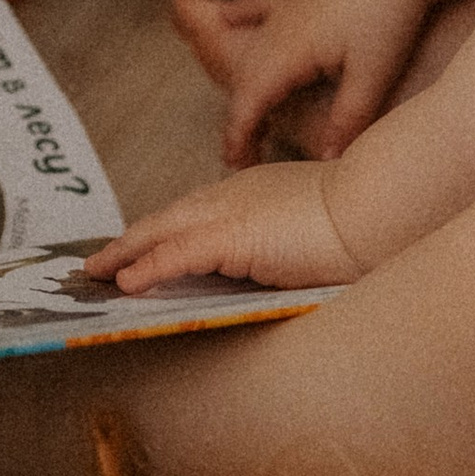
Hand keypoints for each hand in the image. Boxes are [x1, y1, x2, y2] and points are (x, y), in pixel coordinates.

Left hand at [87, 161, 362, 294]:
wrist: (380, 206)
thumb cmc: (363, 222)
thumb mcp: (314, 233)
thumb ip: (286, 247)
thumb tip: (281, 269)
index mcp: (253, 192)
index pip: (194, 214)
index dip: (161, 232)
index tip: (136, 247)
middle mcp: (235, 195)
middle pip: (167, 219)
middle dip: (129, 242)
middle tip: (96, 262)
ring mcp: (233, 213)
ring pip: (162, 233)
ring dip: (125, 255)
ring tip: (94, 275)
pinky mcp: (235, 236)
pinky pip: (179, 255)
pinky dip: (149, 268)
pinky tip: (125, 283)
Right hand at [171, 0, 437, 165]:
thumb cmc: (390, 17)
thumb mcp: (372, 77)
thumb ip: (347, 121)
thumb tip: (326, 161)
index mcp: (289, 50)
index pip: (249, 101)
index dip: (238, 136)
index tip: (235, 166)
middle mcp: (278, 27)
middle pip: (243, 80)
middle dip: (239, 120)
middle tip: (244, 158)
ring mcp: (286, 7)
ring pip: (248, 49)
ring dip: (242, 85)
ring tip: (246, 116)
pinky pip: (256, 7)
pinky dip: (237, 17)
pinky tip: (222, 17)